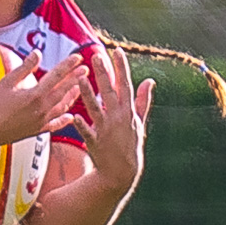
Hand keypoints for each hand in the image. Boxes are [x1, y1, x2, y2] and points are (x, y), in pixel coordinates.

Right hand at [0, 51, 88, 147]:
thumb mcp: (7, 82)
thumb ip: (24, 67)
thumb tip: (37, 53)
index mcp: (35, 94)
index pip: (57, 76)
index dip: (68, 65)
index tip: (78, 57)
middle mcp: (42, 108)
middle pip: (64, 90)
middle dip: (76, 78)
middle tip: (86, 69)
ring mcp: (41, 121)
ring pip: (63, 107)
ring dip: (72, 96)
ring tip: (80, 87)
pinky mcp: (37, 130)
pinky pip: (55, 125)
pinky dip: (64, 120)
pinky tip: (70, 117)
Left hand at [72, 45, 154, 191]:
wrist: (121, 172)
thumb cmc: (131, 146)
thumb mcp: (140, 123)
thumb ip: (143, 101)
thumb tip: (149, 80)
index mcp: (128, 112)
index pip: (125, 85)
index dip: (121, 68)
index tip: (117, 51)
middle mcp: (117, 119)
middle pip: (108, 92)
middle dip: (103, 73)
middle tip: (96, 55)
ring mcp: (105, 130)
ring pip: (95, 108)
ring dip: (87, 93)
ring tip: (80, 77)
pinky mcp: (94, 142)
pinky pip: (86, 132)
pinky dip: (82, 125)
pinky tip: (76, 116)